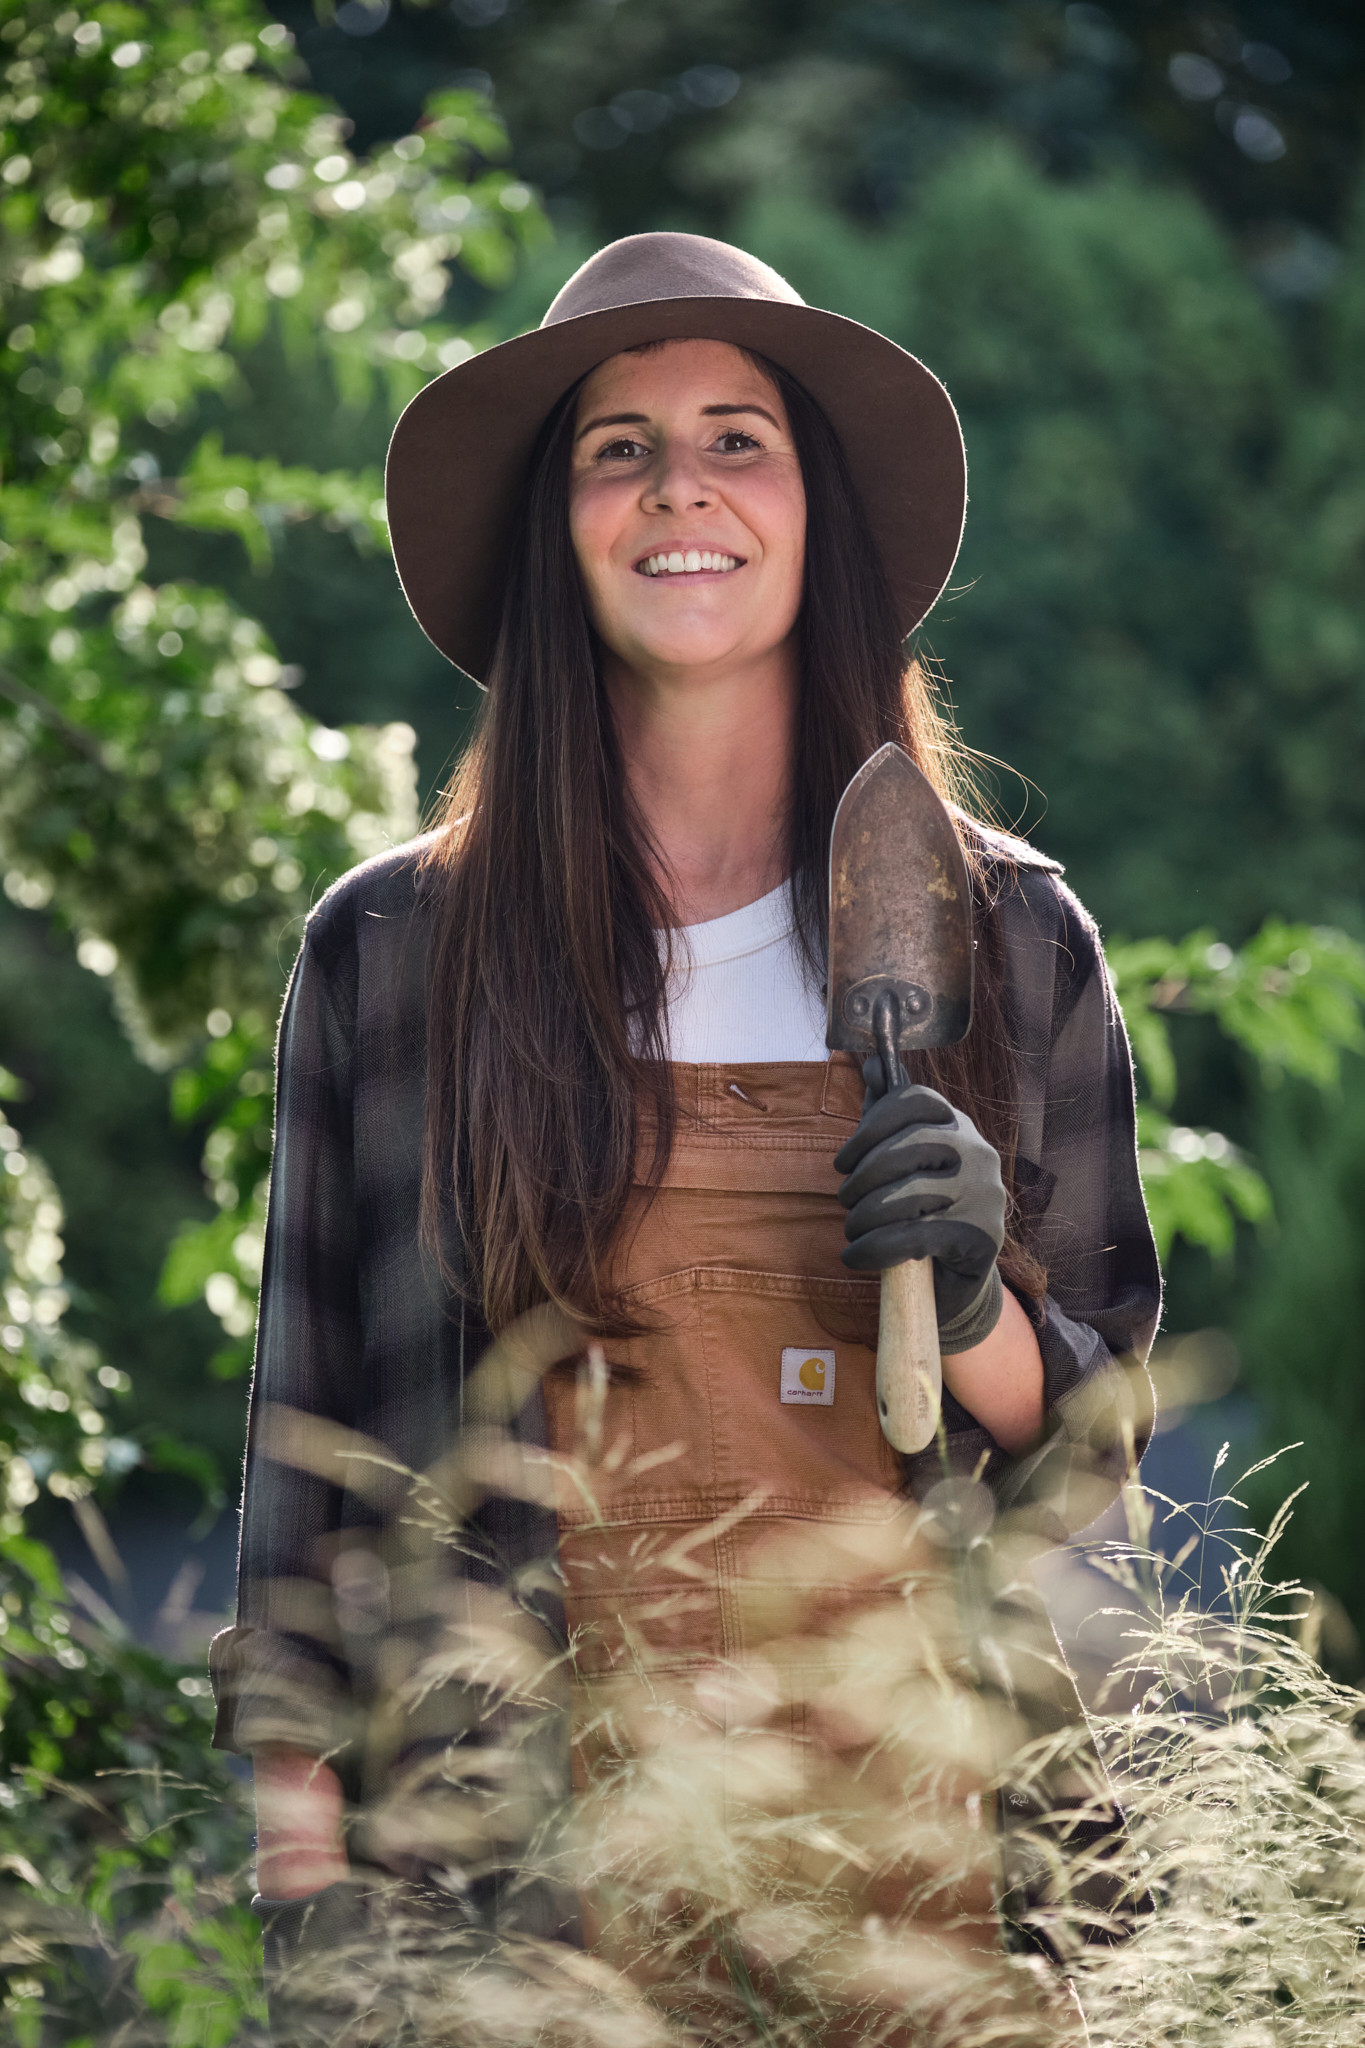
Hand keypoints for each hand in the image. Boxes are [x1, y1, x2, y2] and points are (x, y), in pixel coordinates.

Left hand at [834, 1065, 1005, 1341]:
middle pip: (906, 1146)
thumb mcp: (903, 1163)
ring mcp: (985, 1195)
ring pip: (908, 1194)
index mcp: (959, 1127)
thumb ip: (886, 1116)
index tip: (842, 1162)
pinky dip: (874, 1248)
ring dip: (865, 1216)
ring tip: (852, 1230)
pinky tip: (856, 1255)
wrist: (956, 1279)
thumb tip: (871, 1064)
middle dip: (863, 1178)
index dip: (869, 1128)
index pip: (914, 1101)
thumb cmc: (923, 1212)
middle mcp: (979, 1153)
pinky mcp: (981, 1236)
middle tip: (845, 1202)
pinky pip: (913, 1236)